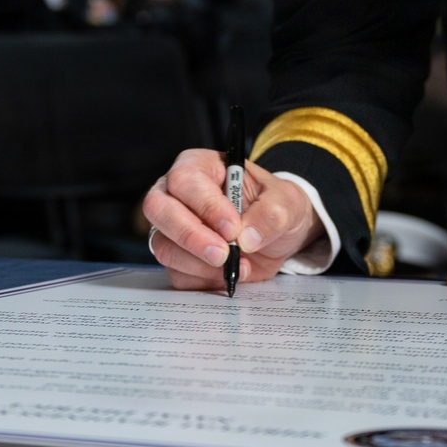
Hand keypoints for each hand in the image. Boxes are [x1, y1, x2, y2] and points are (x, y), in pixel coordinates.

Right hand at [144, 148, 322, 290]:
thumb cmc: (275, 206)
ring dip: (200, 264)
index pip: (186, 180)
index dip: (206, 206)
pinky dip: (204, 280)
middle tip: (223, 255)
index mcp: (200, 166)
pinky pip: (177, 274)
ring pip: (164, 246)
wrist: (277, 236)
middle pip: (159, 210)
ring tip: (238, 265)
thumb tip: (247, 237)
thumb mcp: (287, 201)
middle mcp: (177, 194)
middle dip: (191, 236)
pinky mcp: (177, 258)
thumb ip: (272, 213)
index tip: (232, 228)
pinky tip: (229, 274)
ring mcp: (172, 228)